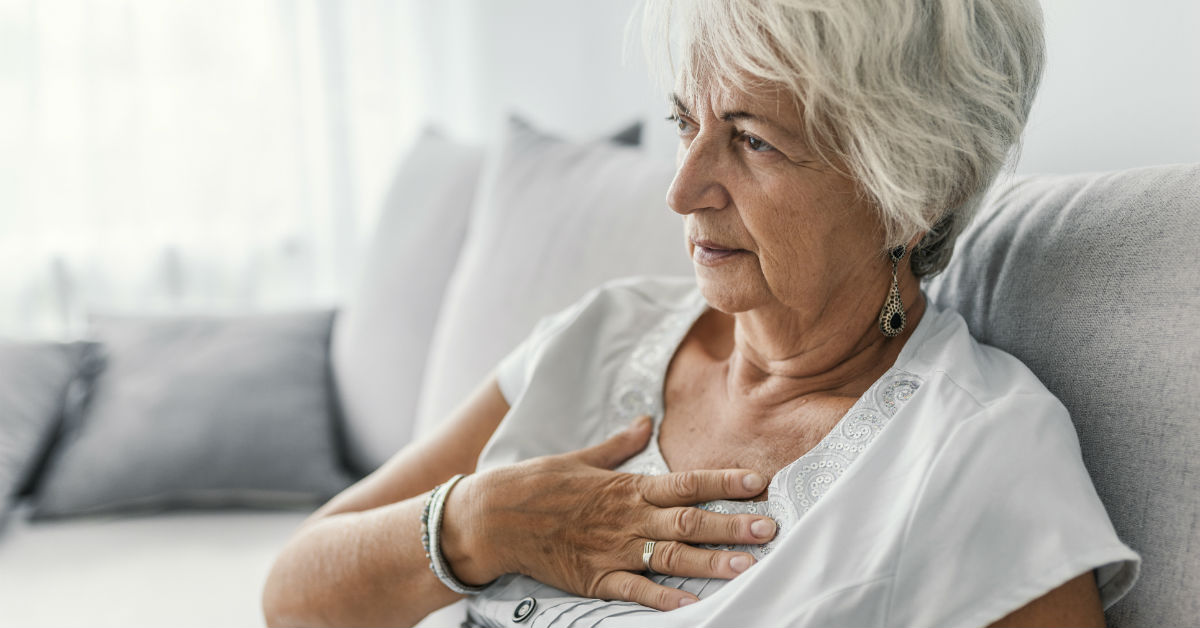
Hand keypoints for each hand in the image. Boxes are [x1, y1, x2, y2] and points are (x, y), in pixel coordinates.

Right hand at [440, 416, 777, 610]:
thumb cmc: (537, 484)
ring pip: (672, 557)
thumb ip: (619, 444)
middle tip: (770, 529)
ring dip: (712, 562)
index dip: (724, 482)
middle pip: (690, 521)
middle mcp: (628, 518)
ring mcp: (613, 550)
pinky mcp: (595, 578)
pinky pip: (636, 591)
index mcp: (628, 487)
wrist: (494, 517)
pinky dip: (665, 600)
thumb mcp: (582, 457)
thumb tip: (645, 421)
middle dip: (733, 525)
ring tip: (748, 567)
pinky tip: (694, 606)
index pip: (686, 483)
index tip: (758, 482)